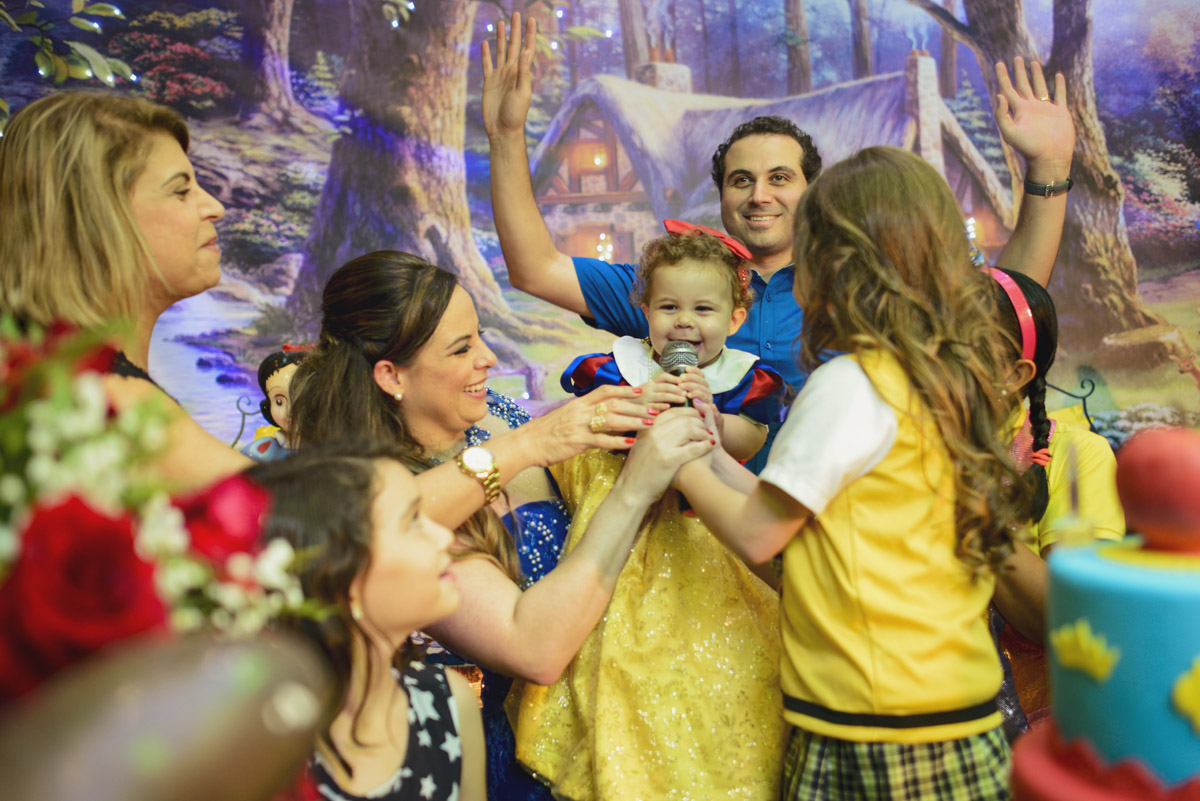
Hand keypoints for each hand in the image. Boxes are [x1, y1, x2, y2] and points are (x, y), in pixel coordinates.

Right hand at [481, 12, 535, 138]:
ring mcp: (500, 76)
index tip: (531, 19)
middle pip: (514, 45)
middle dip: (515, 29)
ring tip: (501, 22)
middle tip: (516, 13)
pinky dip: (486, 53)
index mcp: (521, 72)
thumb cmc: (515, 115)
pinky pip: (487, 64)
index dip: (530, 34)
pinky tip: (485, 43)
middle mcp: (511, 71)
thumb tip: (526, 51)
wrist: (502, 130)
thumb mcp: (522, 92)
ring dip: (501, 37)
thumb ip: (523, 72)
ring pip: (500, 51)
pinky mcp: (488, 82)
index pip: (527, 48)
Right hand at [520, 384, 650, 466]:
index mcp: (579, 403)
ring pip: (612, 420)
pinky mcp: (578, 441)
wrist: (527, 443)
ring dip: (634, 421)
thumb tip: (600, 411)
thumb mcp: (566, 415)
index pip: (605, 391)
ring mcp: (580, 425)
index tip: (641, 389)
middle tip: (656, 409)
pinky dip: (618, 441)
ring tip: (650, 424)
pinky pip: (602, 440)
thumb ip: (583, 412)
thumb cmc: (547, 431)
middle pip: (615, 405)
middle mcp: (581, 411)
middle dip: (637, 406)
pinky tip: (632, 443)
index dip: (624, 389)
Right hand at [617, 406, 713, 501]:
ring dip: (703, 432)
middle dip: (699, 421)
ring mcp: (660, 445)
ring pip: (690, 429)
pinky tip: (710, 446)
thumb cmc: (639, 469)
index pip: (673, 411)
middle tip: (706, 426)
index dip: (689, 411)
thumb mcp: (640, 443)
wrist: (631, 490)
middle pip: (683, 418)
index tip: (698, 416)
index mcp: (647, 427)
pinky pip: (693, 448)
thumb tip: (670, 418)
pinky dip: (704, 445)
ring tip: (708, 436)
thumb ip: (652, 430)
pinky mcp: (669, 460)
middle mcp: (653, 433)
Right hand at [636, 372, 688, 408]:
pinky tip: (669, 407)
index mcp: (650, 383)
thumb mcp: (647, 391)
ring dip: (674, 397)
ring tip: (683, 399)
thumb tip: (678, 388)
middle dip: (677, 389)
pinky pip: (654, 407)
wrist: (622, 407)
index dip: (674, 378)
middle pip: (666, 386)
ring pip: (663, 396)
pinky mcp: (643, 409)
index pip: (663, 377)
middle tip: (686, 392)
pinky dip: (662, 406)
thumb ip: (660, 388)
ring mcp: (646, 399)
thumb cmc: (637, 400)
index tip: (683, 380)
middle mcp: (648, 389)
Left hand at [677, 366, 713, 408]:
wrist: (702, 424)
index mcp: (702, 386)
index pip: (700, 375)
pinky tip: (689, 395)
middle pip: (701, 380)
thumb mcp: (684, 397)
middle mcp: (707, 391)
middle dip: (691, 377)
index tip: (686, 368)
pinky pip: (704, 398)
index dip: (694, 370)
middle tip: (681, 378)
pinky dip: (697, 395)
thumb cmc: (688, 409)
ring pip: (703, 388)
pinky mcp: (709, 406)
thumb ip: (684, 388)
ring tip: (682, 386)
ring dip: (692, 385)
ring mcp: (708, 398)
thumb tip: (678, 377)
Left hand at [994, 58, 1074, 178]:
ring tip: (1033, 62)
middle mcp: (1031, 108)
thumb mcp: (1010, 132)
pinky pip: (1060, 95)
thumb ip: (1002, 114)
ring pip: (1040, 87)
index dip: (1003, 76)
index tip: (999, 63)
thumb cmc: (1029, 148)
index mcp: (1019, 111)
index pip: (1008, 89)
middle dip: (1019, 72)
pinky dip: (1060, 85)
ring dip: (1036, 75)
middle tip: (1015, 58)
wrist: (1050, 158)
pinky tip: (1058, 76)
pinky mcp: (1060, 112)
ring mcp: (1046, 109)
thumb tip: (999, 95)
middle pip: (1023, 85)